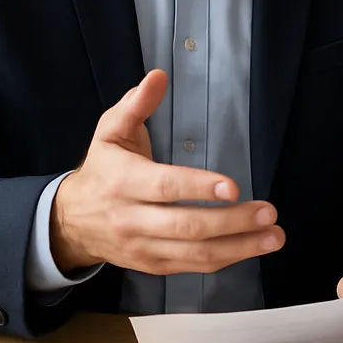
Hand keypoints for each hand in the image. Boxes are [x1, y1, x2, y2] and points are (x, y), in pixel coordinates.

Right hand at [50, 69, 284, 274]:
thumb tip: (158, 76)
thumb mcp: (110, 131)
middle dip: (232, 222)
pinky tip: (253, 248)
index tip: (234, 187)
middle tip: (268, 212)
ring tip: (273, 237)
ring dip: (239, 247)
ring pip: (194, 254)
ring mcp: (143, 247)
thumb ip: (135, 105)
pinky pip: (192, 267)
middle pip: (186, 226)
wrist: (69, 222)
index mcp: (124, 182)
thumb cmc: (103, 168)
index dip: (199, 188)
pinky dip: (226, 260)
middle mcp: (133, 219)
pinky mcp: (153, 266)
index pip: (166, 187)